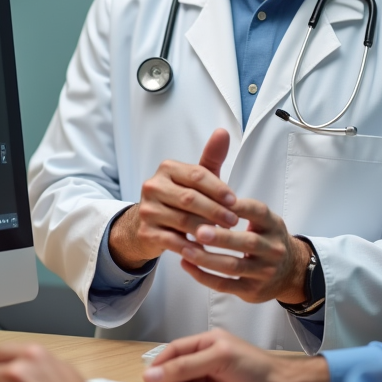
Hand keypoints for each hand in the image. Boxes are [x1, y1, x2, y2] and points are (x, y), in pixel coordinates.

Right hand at [108, 128, 238, 270]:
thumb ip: (211, 158)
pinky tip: (206, 249)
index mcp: (167, 169)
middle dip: (215, 211)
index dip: (218, 189)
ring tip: (223, 235)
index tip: (235, 201)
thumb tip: (223, 132)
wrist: (148, 224)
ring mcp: (147, 210)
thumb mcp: (195, 179)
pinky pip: (173, 241)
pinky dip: (192, 246)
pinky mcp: (146, 232)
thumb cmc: (179, 198)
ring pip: (183, 220)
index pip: (196, 175)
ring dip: (206, 229)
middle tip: (234, 221)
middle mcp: (153, 186)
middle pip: (190, 199)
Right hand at [142, 329, 330, 381]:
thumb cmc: (257, 369)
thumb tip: (152, 374)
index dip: (160, 364)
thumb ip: (186, 366)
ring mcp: (208, 380)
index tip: (149, 379)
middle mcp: (204, 360)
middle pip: (174, 371)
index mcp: (206, 342)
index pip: (174, 350)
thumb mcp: (219, 359)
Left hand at [178, 197, 312, 304]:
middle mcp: (272, 249)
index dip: (238, 207)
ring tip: (184, 249)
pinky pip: (225, 285)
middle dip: (220, 237)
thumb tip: (208, 191)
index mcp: (273, 225)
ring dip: (206, 258)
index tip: (215, 201)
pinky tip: (186, 265)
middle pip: (246, 242)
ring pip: (233, 266)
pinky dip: (203, 276)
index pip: (257, 212)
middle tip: (197, 230)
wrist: (291, 273)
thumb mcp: (264, 221)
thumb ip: (242, 209)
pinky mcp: (252, 291)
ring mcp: (264, 272)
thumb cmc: (267, 239)